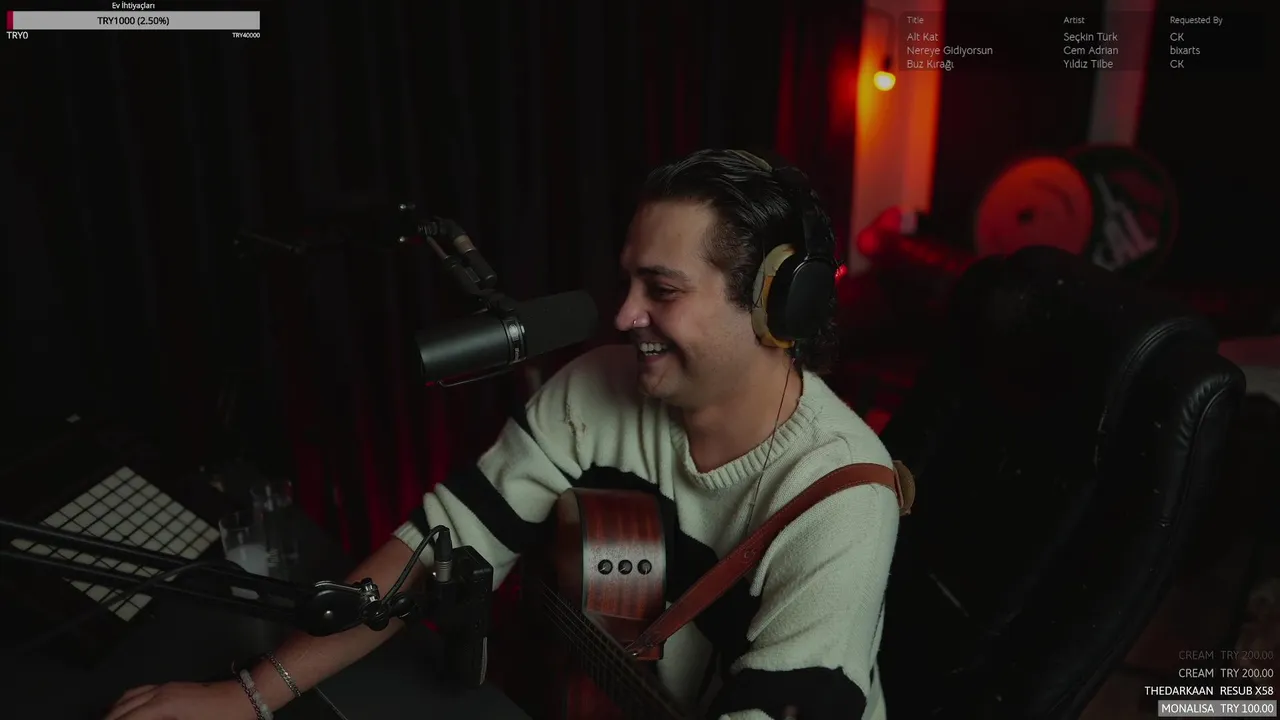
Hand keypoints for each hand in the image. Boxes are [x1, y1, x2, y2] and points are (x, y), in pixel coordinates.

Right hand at [103, 679, 254, 719]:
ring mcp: (166, 687)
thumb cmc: (223, 719)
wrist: (245, 697)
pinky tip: (124, 711)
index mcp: (163, 706)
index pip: (127, 719)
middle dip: (109, 719)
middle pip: (122, 708)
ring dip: (114, 711)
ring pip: (129, 697)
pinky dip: (126, 702)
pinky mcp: (172, 687)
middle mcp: (160, 692)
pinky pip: (140, 691)